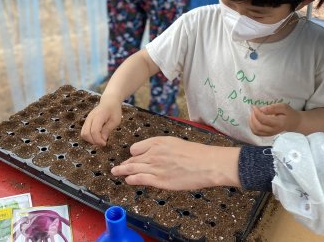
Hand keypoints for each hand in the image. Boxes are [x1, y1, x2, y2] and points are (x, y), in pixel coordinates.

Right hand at [80, 100, 121, 145]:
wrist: (109, 101)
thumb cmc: (114, 111)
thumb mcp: (115, 121)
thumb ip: (108, 130)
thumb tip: (102, 140)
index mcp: (98, 116)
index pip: (94, 131)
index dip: (98, 140)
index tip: (105, 143)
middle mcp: (90, 118)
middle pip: (85, 134)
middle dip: (93, 141)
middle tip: (102, 143)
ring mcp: (87, 119)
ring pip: (83, 134)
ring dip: (90, 140)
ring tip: (100, 140)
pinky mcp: (87, 122)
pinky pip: (84, 132)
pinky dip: (89, 137)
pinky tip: (97, 137)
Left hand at [111, 137, 240, 189]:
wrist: (206, 164)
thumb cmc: (195, 153)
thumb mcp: (175, 143)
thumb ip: (161, 148)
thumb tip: (153, 153)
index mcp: (157, 142)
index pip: (136, 148)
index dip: (133, 154)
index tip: (132, 158)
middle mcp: (153, 153)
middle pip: (133, 159)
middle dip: (124, 164)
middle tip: (118, 167)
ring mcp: (155, 167)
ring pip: (133, 168)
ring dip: (122, 171)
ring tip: (116, 173)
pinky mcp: (159, 180)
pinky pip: (140, 178)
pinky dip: (131, 179)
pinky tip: (128, 180)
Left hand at [249, 103, 300, 135]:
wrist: (294, 123)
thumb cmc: (289, 113)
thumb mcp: (283, 107)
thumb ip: (272, 108)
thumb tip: (261, 109)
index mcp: (278, 123)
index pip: (264, 120)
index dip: (257, 113)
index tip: (254, 106)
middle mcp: (273, 130)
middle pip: (258, 127)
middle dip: (253, 117)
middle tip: (253, 110)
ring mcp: (270, 133)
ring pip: (256, 131)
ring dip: (251, 122)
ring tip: (253, 114)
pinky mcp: (267, 134)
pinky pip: (256, 133)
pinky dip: (252, 126)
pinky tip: (253, 119)